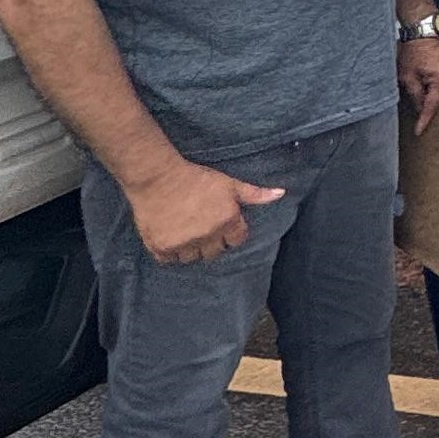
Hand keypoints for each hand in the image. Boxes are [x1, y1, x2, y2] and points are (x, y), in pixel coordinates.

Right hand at [123, 158, 284, 263]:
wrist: (157, 177)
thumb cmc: (195, 178)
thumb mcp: (229, 184)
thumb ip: (255, 193)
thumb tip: (281, 193)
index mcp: (227, 221)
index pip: (237, 240)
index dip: (231, 232)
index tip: (221, 224)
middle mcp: (208, 235)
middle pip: (215, 252)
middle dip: (212, 243)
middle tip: (202, 228)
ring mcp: (184, 243)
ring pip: (192, 258)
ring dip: (191, 249)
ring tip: (186, 233)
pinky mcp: (161, 246)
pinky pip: (169, 260)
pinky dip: (170, 252)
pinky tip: (170, 237)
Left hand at [397, 36, 438, 133]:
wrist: (423, 27)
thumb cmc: (413, 48)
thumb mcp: (407, 75)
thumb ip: (415, 95)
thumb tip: (419, 108)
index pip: (433, 106)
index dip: (425, 120)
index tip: (420, 130)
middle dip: (434, 108)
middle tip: (421, 117)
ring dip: (437, 97)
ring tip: (424, 99)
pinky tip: (431, 87)